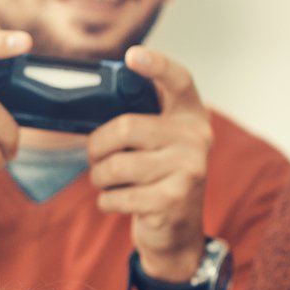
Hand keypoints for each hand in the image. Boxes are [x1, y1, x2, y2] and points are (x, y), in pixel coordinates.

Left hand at [88, 46, 213, 281]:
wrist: (177, 234)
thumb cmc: (155, 179)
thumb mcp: (157, 145)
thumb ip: (140, 120)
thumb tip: (93, 97)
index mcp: (190, 116)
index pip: (179, 80)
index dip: (156, 65)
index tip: (131, 55)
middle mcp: (196, 138)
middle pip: (126, 127)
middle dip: (97, 146)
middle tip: (95, 157)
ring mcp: (188, 169)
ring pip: (116, 164)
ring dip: (99, 177)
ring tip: (106, 181)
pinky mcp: (174, 199)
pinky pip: (117, 195)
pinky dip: (106, 201)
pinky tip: (117, 201)